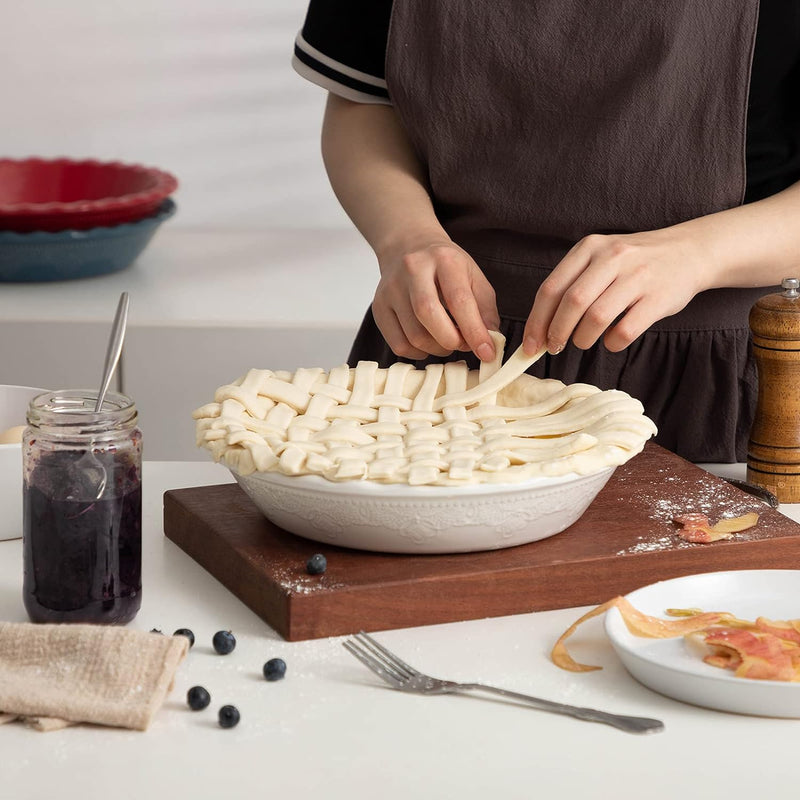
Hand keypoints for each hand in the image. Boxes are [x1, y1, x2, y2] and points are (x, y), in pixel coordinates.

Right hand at [373, 238, 499, 360]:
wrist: (408, 247)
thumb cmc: (445, 266)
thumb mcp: (473, 277)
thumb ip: (485, 309)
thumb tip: (490, 341)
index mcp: (444, 259)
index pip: (459, 300)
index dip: (474, 331)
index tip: (486, 352)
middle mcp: (413, 269)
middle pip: (429, 315)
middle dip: (451, 341)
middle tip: (463, 344)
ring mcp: (391, 288)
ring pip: (414, 335)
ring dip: (437, 349)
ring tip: (447, 340)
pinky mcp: (379, 306)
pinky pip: (398, 344)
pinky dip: (418, 352)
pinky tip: (427, 342)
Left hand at [522, 228, 708, 354]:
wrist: (690, 251)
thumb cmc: (634, 262)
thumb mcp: (600, 258)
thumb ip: (572, 283)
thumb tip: (540, 328)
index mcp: (589, 247)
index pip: (552, 288)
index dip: (537, 321)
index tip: (530, 344)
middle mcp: (612, 257)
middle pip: (572, 303)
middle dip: (557, 332)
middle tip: (554, 347)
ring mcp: (638, 276)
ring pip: (596, 318)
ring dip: (583, 338)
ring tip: (583, 341)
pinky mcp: (659, 298)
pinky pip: (625, 330)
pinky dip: (612, 343)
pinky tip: (611, 341)